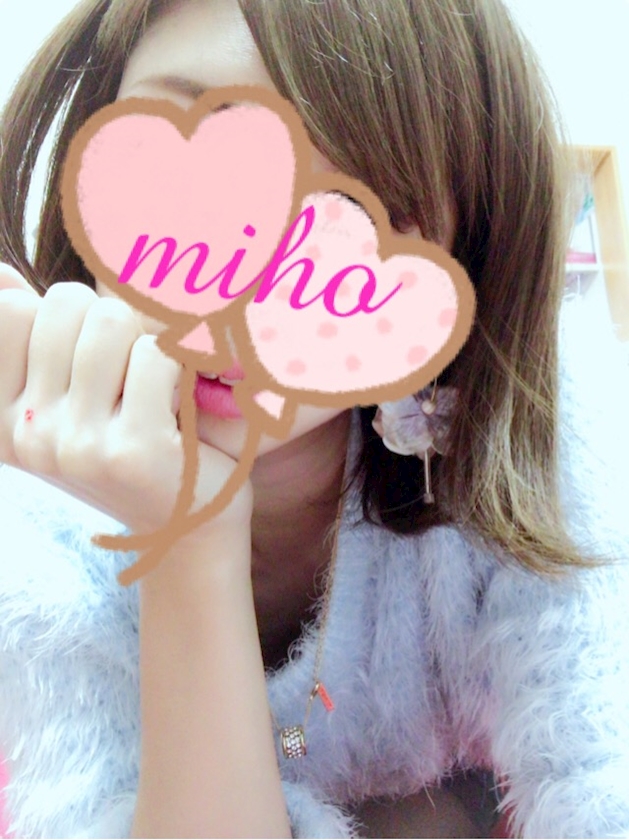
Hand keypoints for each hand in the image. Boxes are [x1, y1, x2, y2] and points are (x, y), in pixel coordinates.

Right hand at [0, 264, 252, 547]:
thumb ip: (29, 337)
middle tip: (131, 373)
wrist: (186, 521)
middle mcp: (25, 434)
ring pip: (111, 321)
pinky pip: (155, 355)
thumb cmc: (128, 443)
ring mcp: (74, 444)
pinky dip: (178, 368)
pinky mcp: (130, 450)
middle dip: (111, 323)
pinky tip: (177, 408)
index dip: (66, 316)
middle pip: (65, 303)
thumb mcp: (65, 396)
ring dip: (144, 344)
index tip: (91, 359)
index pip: (12, 309)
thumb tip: (2, 275)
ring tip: (152, 388)